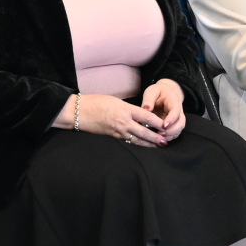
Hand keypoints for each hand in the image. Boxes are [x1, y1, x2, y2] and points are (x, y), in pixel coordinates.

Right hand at [60, 93, 176, 145]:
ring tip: (158, 145)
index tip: (166, 124)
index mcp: (125, 109)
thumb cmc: (96, 102)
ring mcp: (118, 130)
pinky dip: (137, 143)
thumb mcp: (116, 101)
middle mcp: (124, 121)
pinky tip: (143, 145)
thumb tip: (139, 113)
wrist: (79, 112)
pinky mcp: (113, 136)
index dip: (157, 122)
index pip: (146, 117)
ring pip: (137, 139)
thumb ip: (128, 108)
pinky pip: (128, 141)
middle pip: (144, 131)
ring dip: (149, 143)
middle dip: (156, 137)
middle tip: (165, 141)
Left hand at [140, 77, 187, 138]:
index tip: (163, 125)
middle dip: (171, 131)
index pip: (176, 111)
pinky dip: (168, 138)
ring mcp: (177, 119)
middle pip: (180, 123)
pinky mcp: (174, 125)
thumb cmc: (158, 92)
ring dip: (169, 136)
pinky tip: (158, 139)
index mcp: (174, 101)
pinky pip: (174, 133)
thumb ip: (148, 100)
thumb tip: (146, 108)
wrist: (165, 93)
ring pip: (178, 130)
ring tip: (158, 138)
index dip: (171, 119)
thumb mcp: (152, 92)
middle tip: (159, 134)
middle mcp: (179, 111)